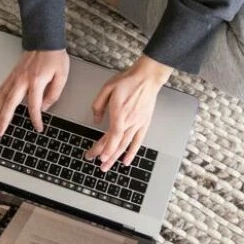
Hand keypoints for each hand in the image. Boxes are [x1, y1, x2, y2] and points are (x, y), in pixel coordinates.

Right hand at [0, 49, 68, 135]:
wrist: (45, 40)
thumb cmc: (54, 57)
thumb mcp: (61, 76)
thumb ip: (53, 94)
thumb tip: (44, 107)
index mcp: (36, 82)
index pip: (34, 106)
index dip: (36, 119)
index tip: (38, 128)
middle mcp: (22, 80)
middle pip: (10, 104)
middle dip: (4, 120)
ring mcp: (15, 77)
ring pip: (2, 98)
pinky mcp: (12, 75)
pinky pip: (0, 89)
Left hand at [86, 55, 172, 170]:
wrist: (147, 77)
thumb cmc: (128, 81)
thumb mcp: (107, 88)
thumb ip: (98, 105)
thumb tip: (96, 119)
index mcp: (119, 113)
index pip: (111, 136)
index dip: (104, 148)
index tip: (96, 156)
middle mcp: (129, 121)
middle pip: (117, 143)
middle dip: (106, 156)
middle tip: (97, 164)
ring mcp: (138, 124)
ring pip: (126, 145)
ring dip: (116, 157)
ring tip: (107, 166)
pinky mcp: (144, 123)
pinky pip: (138, 141)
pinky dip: (132, 153)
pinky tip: (126, 161)